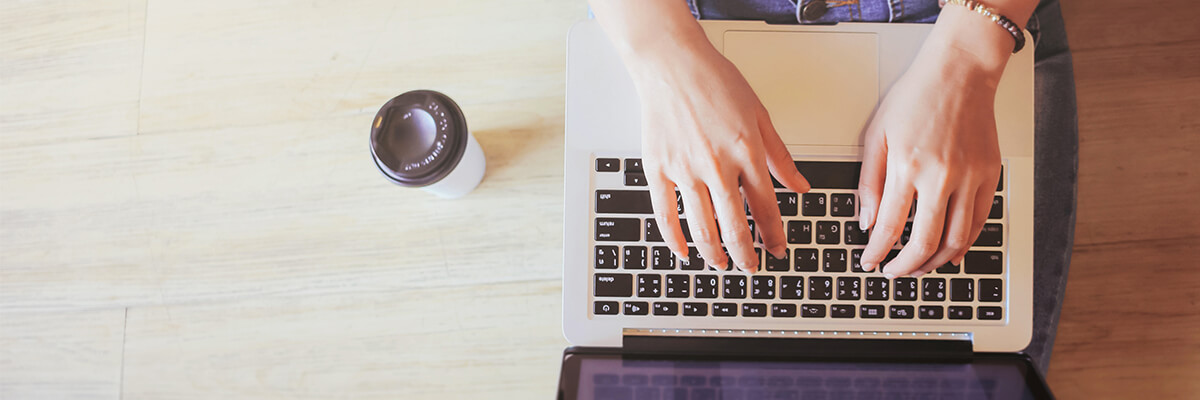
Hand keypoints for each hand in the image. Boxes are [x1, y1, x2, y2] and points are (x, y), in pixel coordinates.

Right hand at [632, 43, 810, 272]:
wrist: (672, 63)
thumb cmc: (715, 81)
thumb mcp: (760, 115)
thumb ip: (779, 156)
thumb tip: (800, 186)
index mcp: (747, 153)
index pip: (766, 208)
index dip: (774, 235)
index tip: (778, 250)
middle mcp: (717, 166)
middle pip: (735, 226)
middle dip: (746, 254)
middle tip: (751, 266)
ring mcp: (685, 170)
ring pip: (702, 227)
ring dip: (714, 252)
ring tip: (721, 264)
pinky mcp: (658, 168)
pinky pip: (665, 213)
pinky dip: (674, 238)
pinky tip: (683, 252)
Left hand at [857, 35, 1004, 277]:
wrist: (960, 72)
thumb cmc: (916, 97)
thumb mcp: (877, 135)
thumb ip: (870, 182)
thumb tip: (868, 222)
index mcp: (908, 166)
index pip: (890, 227)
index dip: (877, 253)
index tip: (870, 262)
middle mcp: (941, 176)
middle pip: (925, 242)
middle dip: (906, 267)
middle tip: (893, 272)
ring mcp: (970, 177)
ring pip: (957, 240)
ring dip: (935, 262)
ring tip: (919, 267)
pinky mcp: (990, 174)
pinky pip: (979, 221)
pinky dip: (965, 243)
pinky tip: (951, 252)